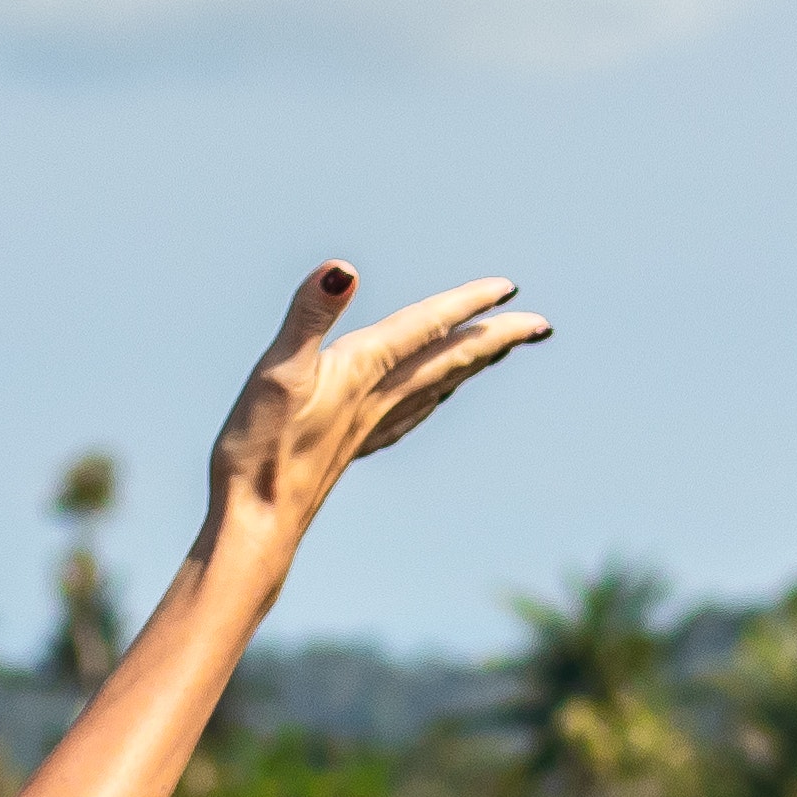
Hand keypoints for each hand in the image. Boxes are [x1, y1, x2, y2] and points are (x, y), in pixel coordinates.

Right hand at [204, 264, 550, 551]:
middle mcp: (377, 398)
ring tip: (496, 351)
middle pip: (450, 362)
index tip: (510, 290)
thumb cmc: (260, 451)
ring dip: (469, 365)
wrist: (255, 526)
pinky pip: (410, 415)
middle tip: (540, 327)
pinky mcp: (350, 449)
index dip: (468, 304)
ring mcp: (368, 428)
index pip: (428, 328)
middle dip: (495, 340)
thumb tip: (342, 270)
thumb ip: (310, 316)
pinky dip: (432, 398)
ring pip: (435, 388)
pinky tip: (430, 401)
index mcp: (363, 371)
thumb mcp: (278, 371)